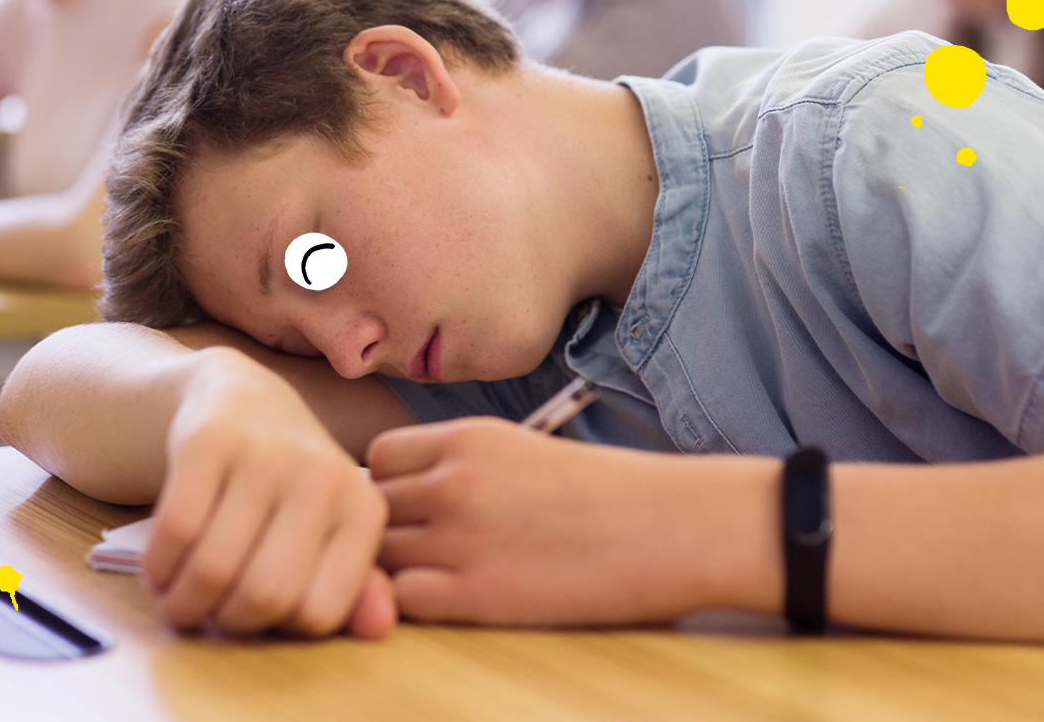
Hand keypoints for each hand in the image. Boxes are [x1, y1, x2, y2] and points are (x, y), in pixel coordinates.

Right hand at [145, 349, 395, 638]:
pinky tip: (161, 568)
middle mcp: (322, 477)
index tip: (254, 618)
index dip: (277, 629)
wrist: (243, 398)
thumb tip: (379, 629)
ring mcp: (266, 454)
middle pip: (263, 595)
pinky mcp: (210, 440)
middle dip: (224, 621)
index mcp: (362, 510)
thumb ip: (356, 587)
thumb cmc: (289, 483)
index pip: (319, 613)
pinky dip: (159, 567)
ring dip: (183, 602)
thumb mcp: (332, 530)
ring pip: (213, 569)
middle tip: (207, 612)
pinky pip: (176, 531)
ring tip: (178, 598)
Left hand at [371, 418, 777, 624]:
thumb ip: (463, 465)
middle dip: (389, 531)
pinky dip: (416, 604)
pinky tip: (458, 600)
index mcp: (467, 438)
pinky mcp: (475, 595)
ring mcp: (459, 537)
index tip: (417, 507)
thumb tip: (407, 492)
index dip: (391, 487)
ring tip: (444, 577)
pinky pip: (402, 599)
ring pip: (378, 556)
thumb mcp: (525, 451)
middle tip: (425, 551)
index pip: (379, 459)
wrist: (672, 528)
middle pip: (370, 508)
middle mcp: (452, 481)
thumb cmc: (610, 494)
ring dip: (398, 570)